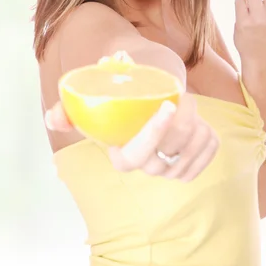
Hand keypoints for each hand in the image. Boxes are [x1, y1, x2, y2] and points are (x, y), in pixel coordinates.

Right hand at [45, 94, 219, 182]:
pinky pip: (210, 149)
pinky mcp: (194, 165)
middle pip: (174, 148)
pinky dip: (209, 132)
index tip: (169, 104)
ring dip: (198, 120)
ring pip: (196, 146)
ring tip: (188, 105)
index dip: (155, 132)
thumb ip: (68, 109)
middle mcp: (148, 169)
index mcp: (123, 157)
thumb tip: (54, 118)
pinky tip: (199, 122)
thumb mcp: (92, 100)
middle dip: (185, 118)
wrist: (145, 102)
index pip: (138, 154)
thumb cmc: (118, 99)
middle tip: (181, 95)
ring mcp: (173, 171)